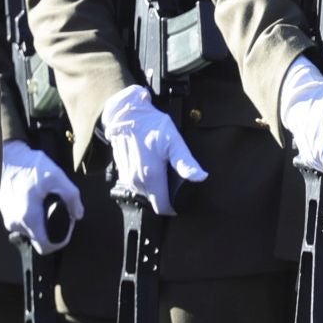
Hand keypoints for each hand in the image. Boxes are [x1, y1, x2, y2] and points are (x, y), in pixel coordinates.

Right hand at [0, 140, 84, 253]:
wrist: (7, 158)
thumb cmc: (32, 166)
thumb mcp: (58, 177)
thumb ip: (71, 197)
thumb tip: (78, 215)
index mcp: (29, 219)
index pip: (45, 247)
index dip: (60, 242)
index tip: (68, 229)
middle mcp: (16, 224)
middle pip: (39, 239)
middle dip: (53, 231)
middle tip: (62, 213)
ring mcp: (9, 220)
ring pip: (31, 232)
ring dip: (42, 223)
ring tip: (49, 205)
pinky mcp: (6, 214)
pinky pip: (23, 223)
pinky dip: (33, 218)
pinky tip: (38, 202)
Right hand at [100, 85, 207, 215]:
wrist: (128, 116)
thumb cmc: (153, 127)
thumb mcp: (174, 142)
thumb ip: (186, 162)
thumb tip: (201, 177)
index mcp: (150, 178)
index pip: (163, 207)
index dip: (175, 206)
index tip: (183, 198)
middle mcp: (136, 182)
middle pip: (156, 200)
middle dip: (167, 195)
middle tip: (176, 178)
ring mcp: (127, 179)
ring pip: (146, 194)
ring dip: (156, 187)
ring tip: (165, 170)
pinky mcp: (122, 174)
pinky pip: (138, 185)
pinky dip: (147, 180)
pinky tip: (153, 165)